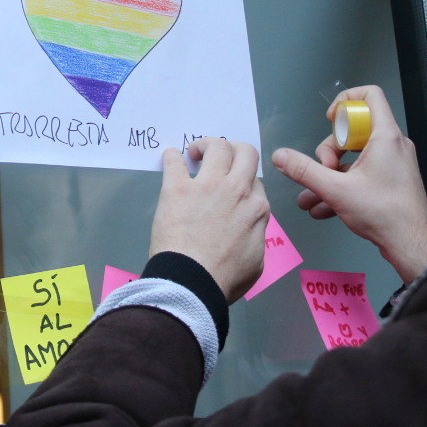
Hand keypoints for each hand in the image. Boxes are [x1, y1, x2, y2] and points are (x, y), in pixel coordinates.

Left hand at [150, 138, 270, 302]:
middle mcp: (237, 190)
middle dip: (235, 150)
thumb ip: (255, 236)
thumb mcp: (256, 260)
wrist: (192, 281)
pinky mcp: (178, 188)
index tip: (232, 188)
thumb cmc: (224, 278)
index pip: (255, 182)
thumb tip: (250, 228)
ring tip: (195, 153)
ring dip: (206, 145)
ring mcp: (207, 186)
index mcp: (257, 209)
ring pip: (217, 146)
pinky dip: (172, 157)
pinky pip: (174, 161)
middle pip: (245, 152)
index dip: (244, 182)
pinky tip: (170, 158)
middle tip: (219, 157)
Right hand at [271, 85, 426, 281]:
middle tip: (325, 171)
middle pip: (353, 131)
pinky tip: (323, 208)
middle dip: (330, 151)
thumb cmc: (387, 215)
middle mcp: (392, 146)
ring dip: (330, 174)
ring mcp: (392, 164)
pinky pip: (360, 175)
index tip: (330, 120)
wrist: (410, 245)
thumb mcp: (336, 190)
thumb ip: (305, 171)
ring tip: (313, 196)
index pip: (369, 96)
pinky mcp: (389, 181)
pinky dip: (342, 186)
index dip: (345, 102)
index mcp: (385, 137)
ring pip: (353, 157)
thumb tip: (282, 157)